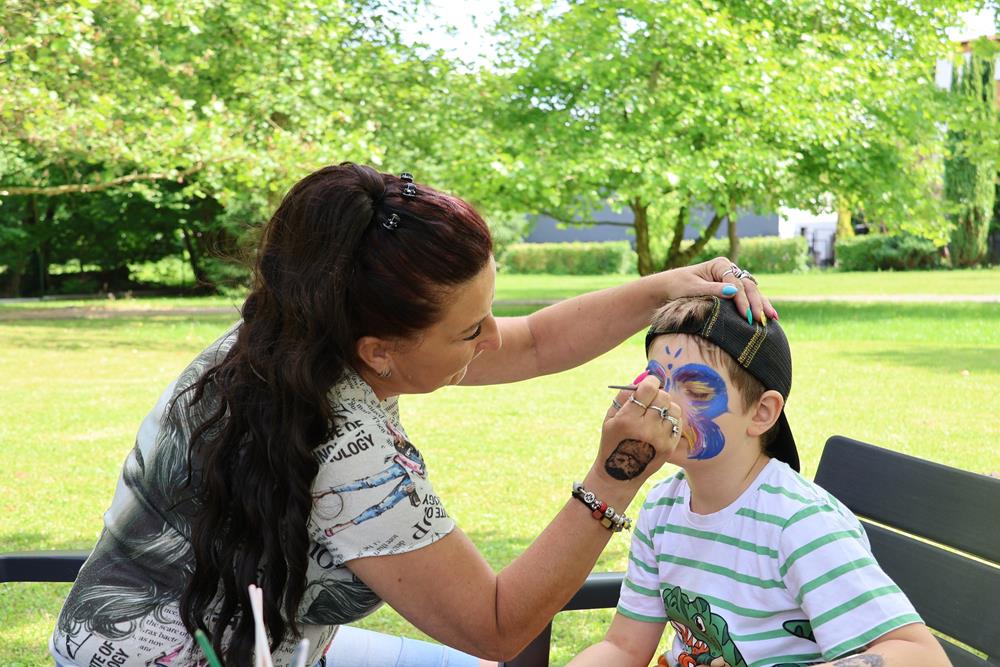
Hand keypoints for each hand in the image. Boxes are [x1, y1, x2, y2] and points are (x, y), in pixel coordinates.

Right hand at [596, 376, 681, 485]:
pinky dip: (671, 420)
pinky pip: (678, 423)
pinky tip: (660, 426)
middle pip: (663, 397)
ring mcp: (660, 439)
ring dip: (665, 408)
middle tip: (651, 401)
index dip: (650, 382)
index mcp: (627, 419)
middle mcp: (645, 428)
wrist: (620, 474)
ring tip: (655, 415)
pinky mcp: (670, 447)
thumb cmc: (613, 441)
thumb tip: (643, 378)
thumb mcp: (610, 418)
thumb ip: (625, 396)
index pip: (648, 389)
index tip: (649, 384)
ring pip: (673, 409)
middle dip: (657, 395)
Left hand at [659, 256, 775, 324]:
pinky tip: (769, 316)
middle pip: (748, 287)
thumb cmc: (678, 287)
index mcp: (720, 265)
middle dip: (756, 303)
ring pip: (752, 292)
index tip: (746, 316)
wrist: (669, 289)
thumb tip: (733, 291)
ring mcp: (732, 280)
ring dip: (762, 305)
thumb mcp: (693, 289)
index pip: (736, 284)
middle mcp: (729, 270)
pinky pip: (748, 298)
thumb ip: (712, 290)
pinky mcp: (732, 290)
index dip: (742, 300)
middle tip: (760, 320)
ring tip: (773, 318)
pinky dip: (757, 306)